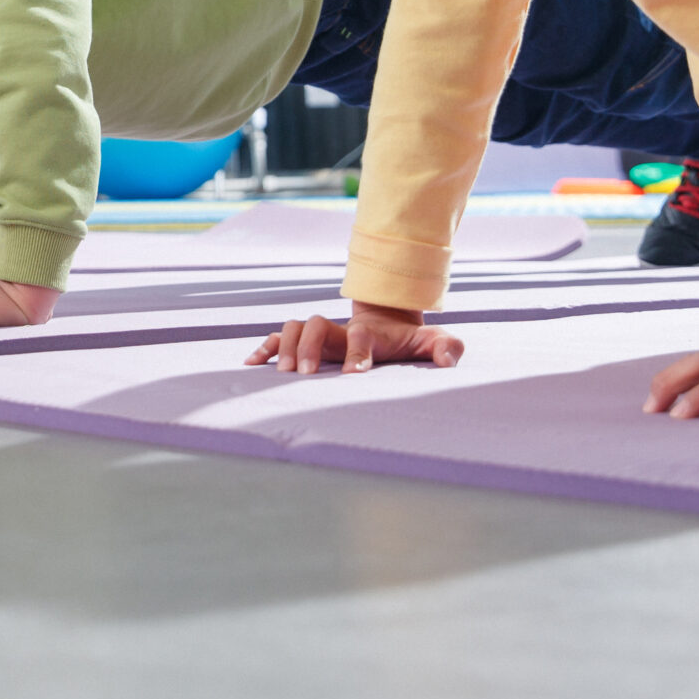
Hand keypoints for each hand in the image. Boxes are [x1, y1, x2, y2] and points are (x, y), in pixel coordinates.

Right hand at [246, 301, 463, 372]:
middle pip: (315, 324)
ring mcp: (321, 334)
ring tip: (282, 374)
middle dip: (308, 347)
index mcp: (370, 332)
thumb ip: (446, 347)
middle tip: (304, 374)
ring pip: (293, 327)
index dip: (356, 353)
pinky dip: (263, 348)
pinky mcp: (306, 342)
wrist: (387, 322)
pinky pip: (278, 338)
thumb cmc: (410, 339)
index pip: (360, 336)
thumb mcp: (434, 341)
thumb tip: (448, 359)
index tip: (352, 376)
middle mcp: (340, 330)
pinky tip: (251, 365)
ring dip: (283, 347)